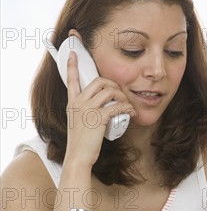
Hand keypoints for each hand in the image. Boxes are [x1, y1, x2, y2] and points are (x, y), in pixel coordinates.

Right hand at [64, 51, 135, 167]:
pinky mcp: (98, 118)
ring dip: (122, 96)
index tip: (74, 53)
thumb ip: (84, 114)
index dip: (72, 65)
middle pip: (98, 81)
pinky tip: (131, 113)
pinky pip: (117, 106)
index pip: (71, 79)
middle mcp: (78, 103)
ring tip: (126, 105)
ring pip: (109, 91)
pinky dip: (127, 109)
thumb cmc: (80, 143)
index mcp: (72, 103)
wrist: (78, 156)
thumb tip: (100, 109)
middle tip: (119, 94)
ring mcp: (88, 109)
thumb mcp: (77, 124)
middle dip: (112, 84)